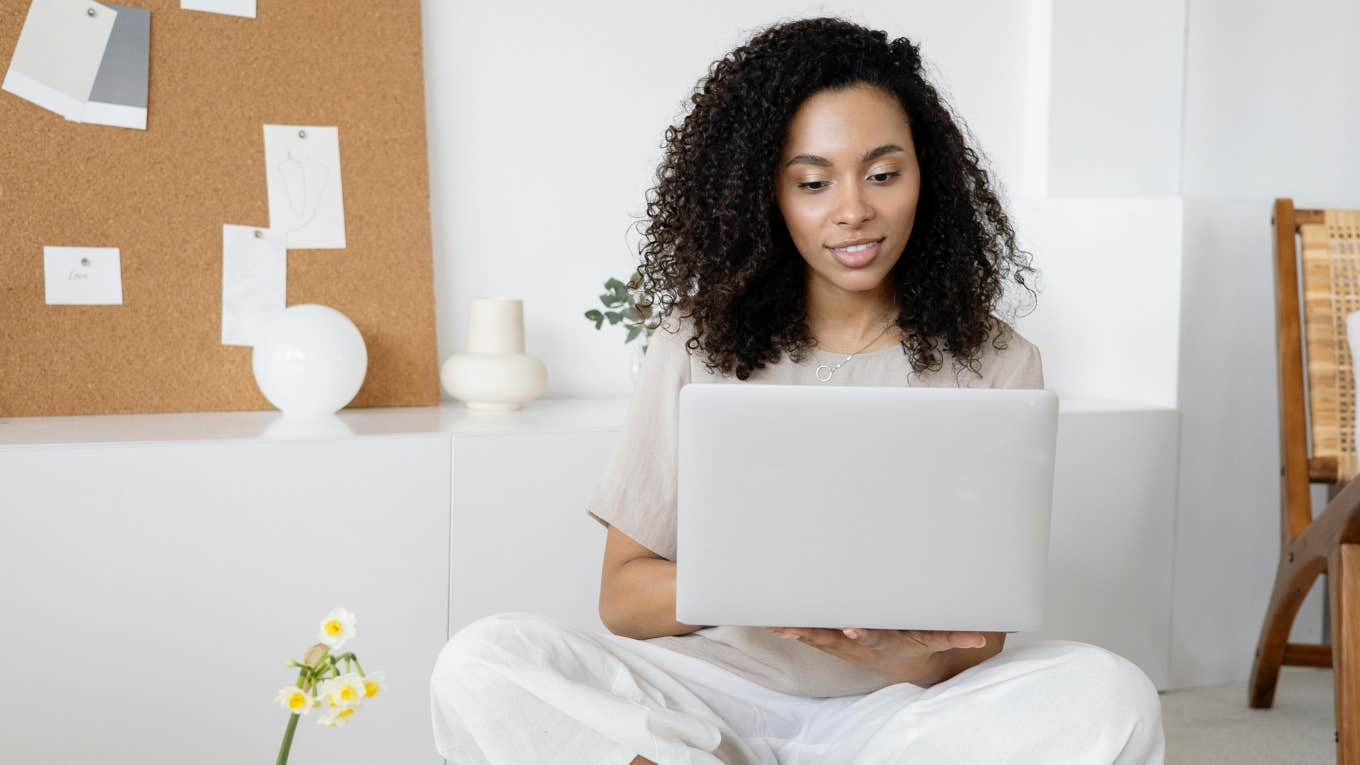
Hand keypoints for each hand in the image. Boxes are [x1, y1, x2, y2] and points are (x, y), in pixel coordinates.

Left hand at [766, 626, 987, 684]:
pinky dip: (795, 629)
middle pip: (834, 639)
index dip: (862, 634)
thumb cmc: (917, 642)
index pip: (873, 638)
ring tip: (776, 625)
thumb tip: (980, 636)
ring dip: (797, 632)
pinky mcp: (835, 640)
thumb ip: (955, 635)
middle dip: (814, 633)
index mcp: (885, 641)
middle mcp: (860, 644)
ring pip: (818, 638)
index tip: (851, 628)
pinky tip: (774, 622)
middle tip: (793, 628)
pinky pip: (812, 635)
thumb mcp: (937, 639)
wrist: (904, 661)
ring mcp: (845, 644)